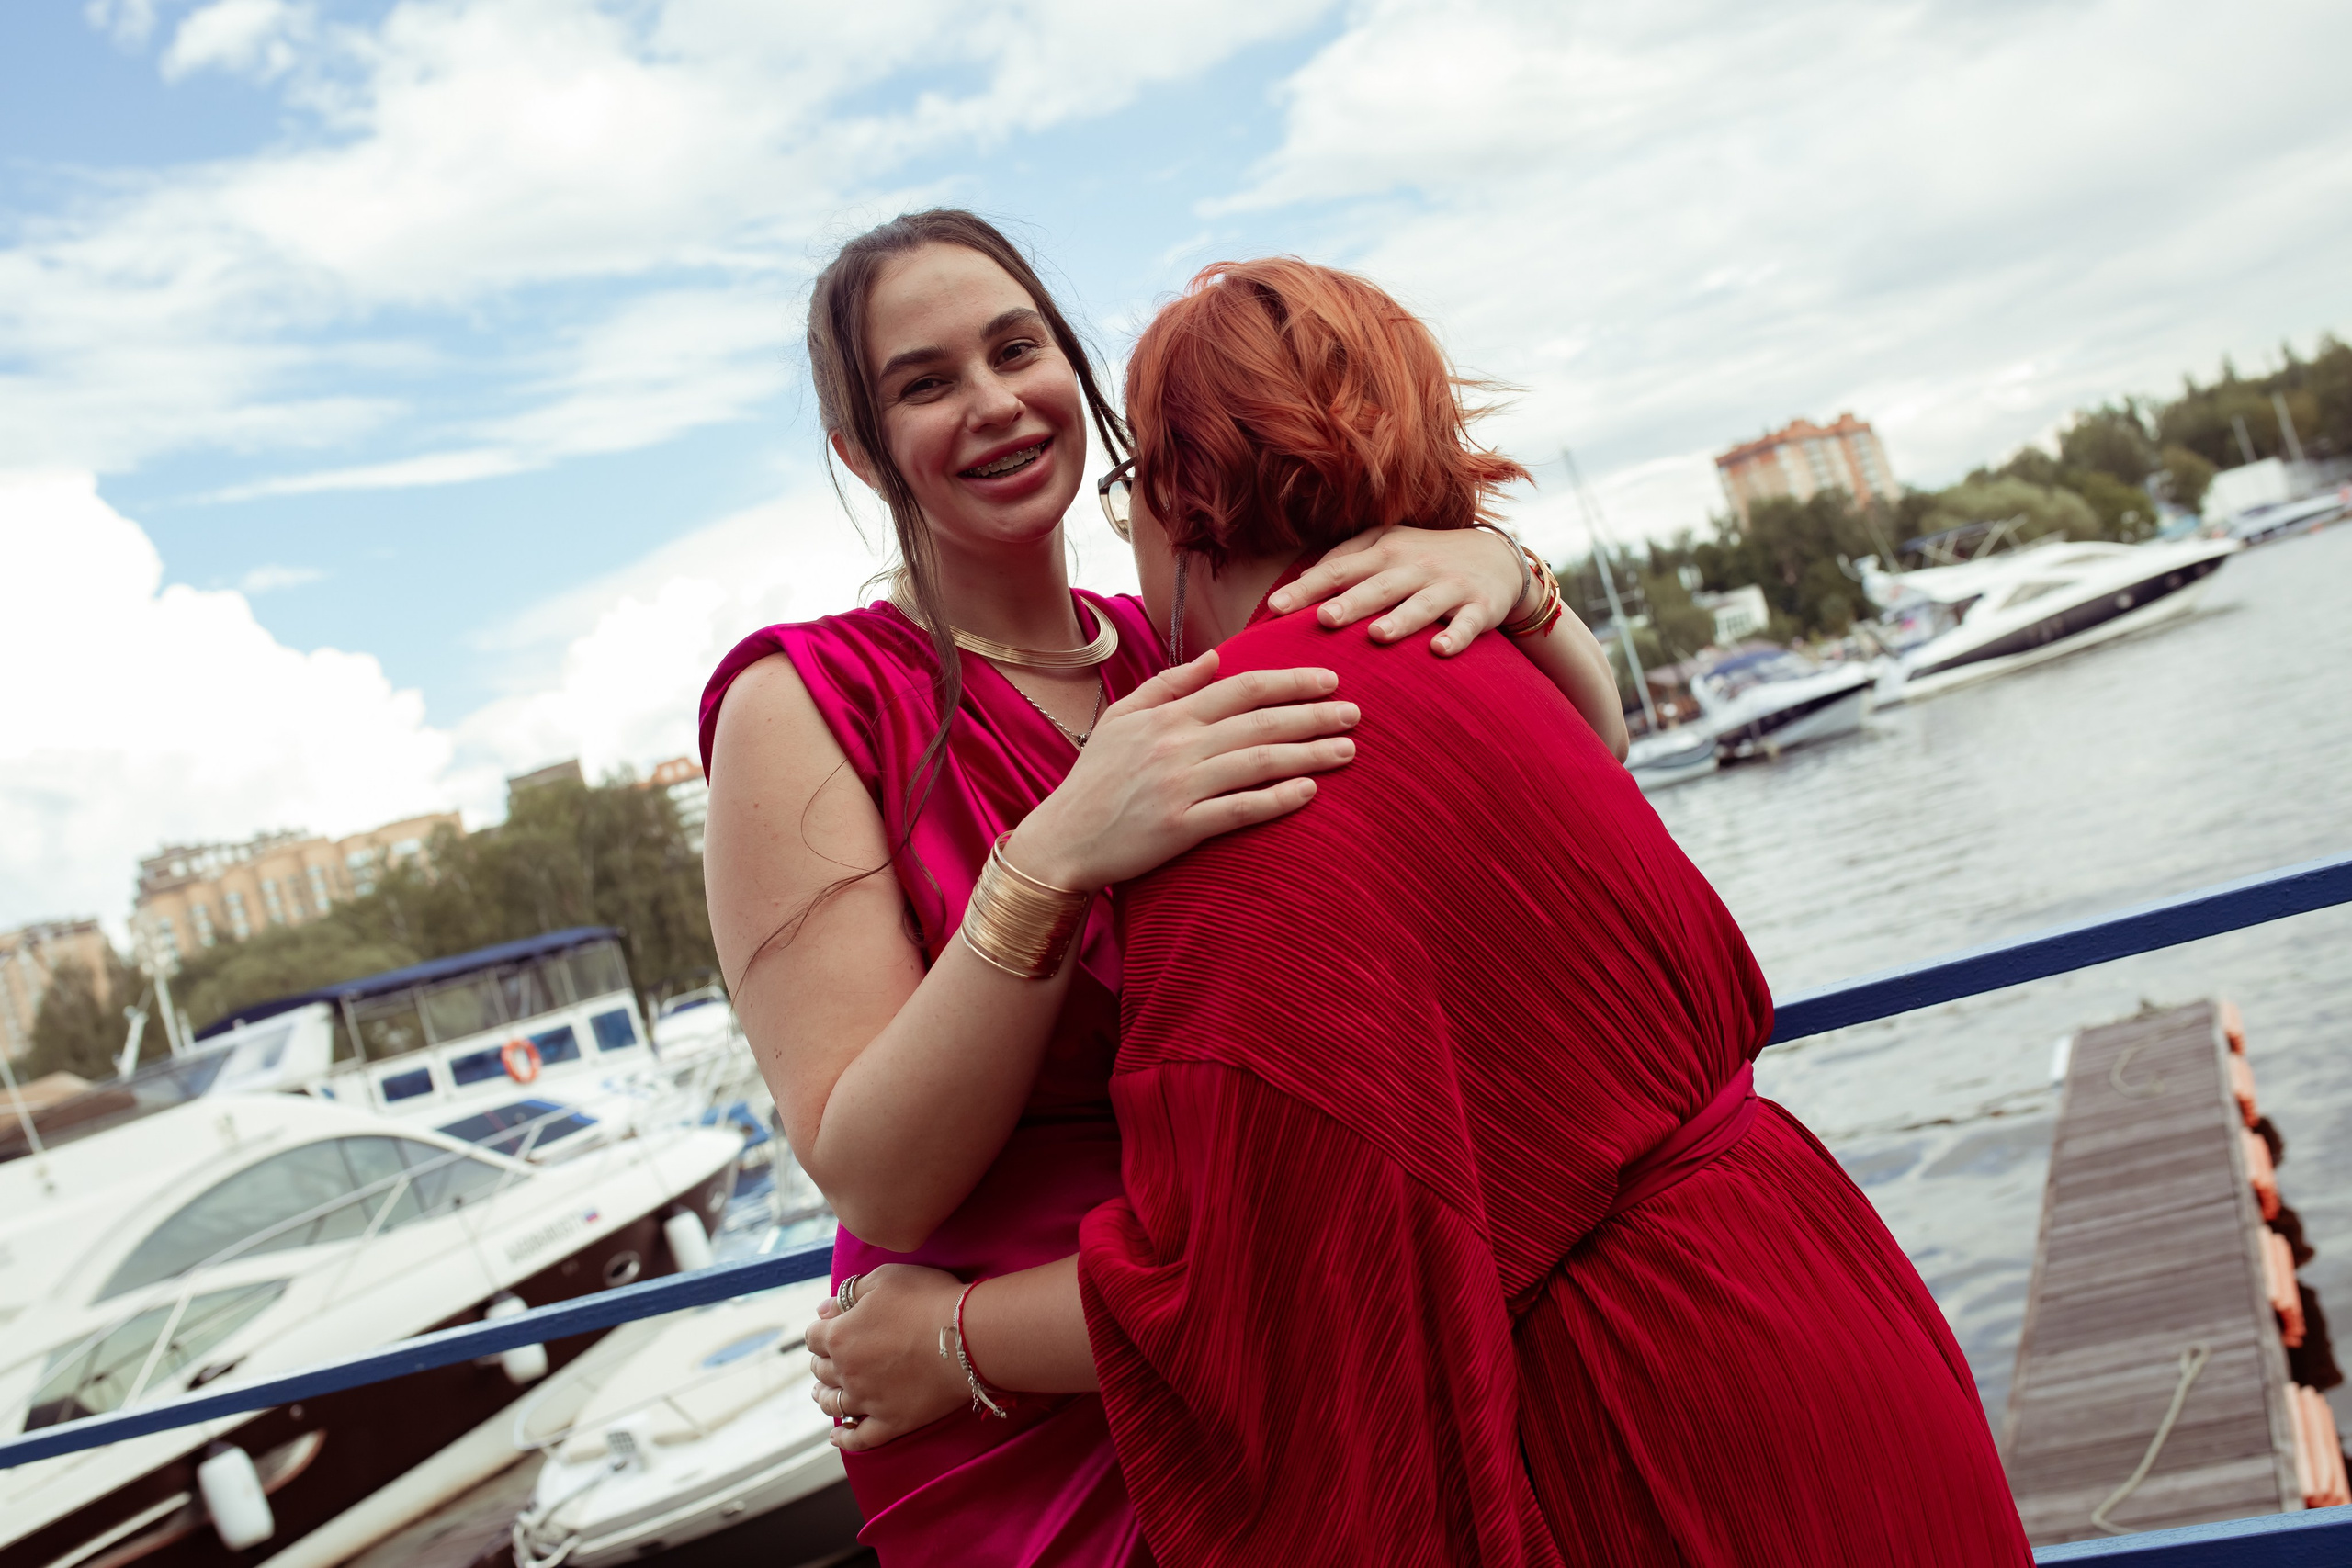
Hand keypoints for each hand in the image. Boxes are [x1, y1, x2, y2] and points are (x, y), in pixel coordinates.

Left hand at [806, 1264, 970, 1451]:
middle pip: (822, 1370)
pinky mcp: (892, 1422)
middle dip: (822, 1362)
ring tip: (822, 1394)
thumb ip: (850, 1293)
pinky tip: (836, 1436)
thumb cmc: (927, 1300)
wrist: (966, 1337)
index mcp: (840, 1335)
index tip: (828, 1328)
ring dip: (824, 1397)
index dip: (820, 1330)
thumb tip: (824, 1310)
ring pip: (834, 1404)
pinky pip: (860, 1439)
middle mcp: (847, 1372)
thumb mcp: (885, 1279)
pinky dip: (844, 1439)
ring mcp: (868, 1401)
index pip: (814, 1335)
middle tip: (826, 1360)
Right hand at [1005, 650, 1358, 890]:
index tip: (1329, 680)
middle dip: (1313, 714)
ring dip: (1308, 754)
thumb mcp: (1122, 718)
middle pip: (1260, 721)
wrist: (1062, 840)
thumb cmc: (1095, 779)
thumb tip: (1216, 657)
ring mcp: (1179, 787)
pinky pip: (1239, 810)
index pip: (1241, 687)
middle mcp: (1176, 746)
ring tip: (1348, 750)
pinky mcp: (1179, 828)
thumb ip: (1169, 685)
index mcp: (1167, 716)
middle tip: (1356, 712)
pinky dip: (1277, 799)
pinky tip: (1310, 792)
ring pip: (1258, 762)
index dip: (1290, 681)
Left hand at [1267, 523, 1526, 654]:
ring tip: (1377, 636)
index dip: (1308, 588)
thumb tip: (1299, 579)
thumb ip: (1345, 558)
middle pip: (1378, 585)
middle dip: (1352, 602)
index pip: (1340, 569)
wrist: (1498, 558)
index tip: (1276, 607)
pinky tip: (1441, 651)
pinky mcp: (1481, 606)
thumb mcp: (1387, 545)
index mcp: (1385, 552)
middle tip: (1324, 620)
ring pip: (1423, 603)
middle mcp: (1415, 566)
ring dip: (1401, 619)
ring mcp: (1449, 586)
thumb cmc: (1425, 557)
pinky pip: (1469, 624)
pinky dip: (1457, 636)